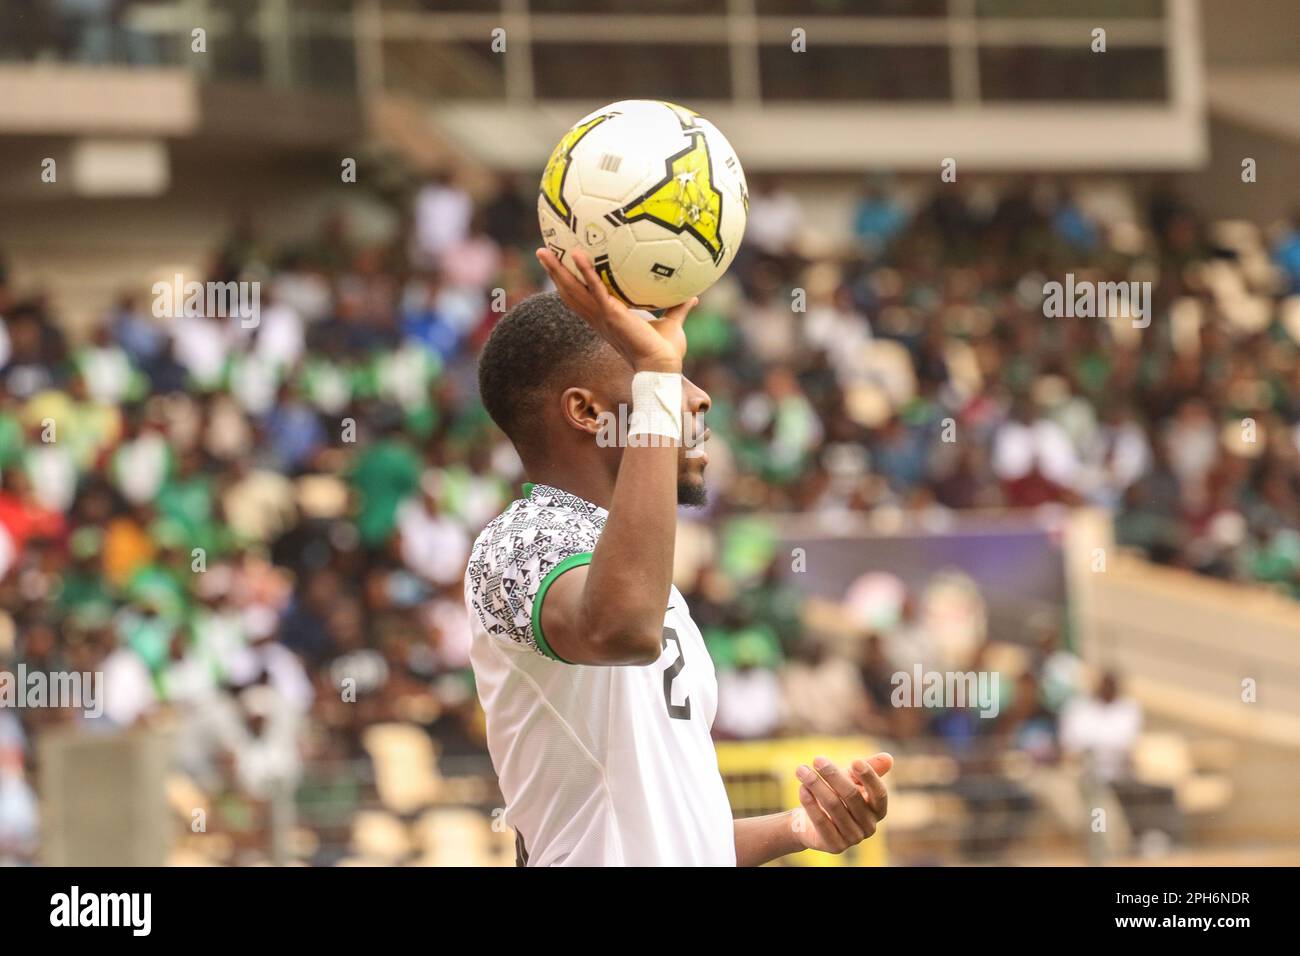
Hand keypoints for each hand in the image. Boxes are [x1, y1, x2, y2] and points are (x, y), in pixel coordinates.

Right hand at [536, 247, 695, 372]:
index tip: (563, 267)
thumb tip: (693, 296)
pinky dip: (586, 271)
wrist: (663, 366)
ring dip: (558, 270)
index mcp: (607, 318)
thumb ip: (679, 308)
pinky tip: (579, 253)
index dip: (571, 283)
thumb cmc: (665, 351)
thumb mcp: (673, 322)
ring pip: (573, 290)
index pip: (583, 298)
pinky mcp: (611, 314)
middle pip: (570, 292)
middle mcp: (599, 317)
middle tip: (542, 252)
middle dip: (555, 272)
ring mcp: (602, 315)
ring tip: (544, 251)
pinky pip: (595, 288)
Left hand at [791, 753, 892, 853]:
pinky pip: (821, 821)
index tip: (855, 761)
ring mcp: (853, 838)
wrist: (811, 822)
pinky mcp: (835, 846)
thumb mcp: (852, 779)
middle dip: (833, 775)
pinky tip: (802, 788)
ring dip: (816, 785)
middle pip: (852, 797)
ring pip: (833, 806)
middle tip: (817, 760)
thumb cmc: (836, 795)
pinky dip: (810, 803)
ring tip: (802, 770)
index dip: (869, 777)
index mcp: (878, 810)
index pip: (879, 794)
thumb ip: (869, 768)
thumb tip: (888, 758)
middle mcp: (869, 827)